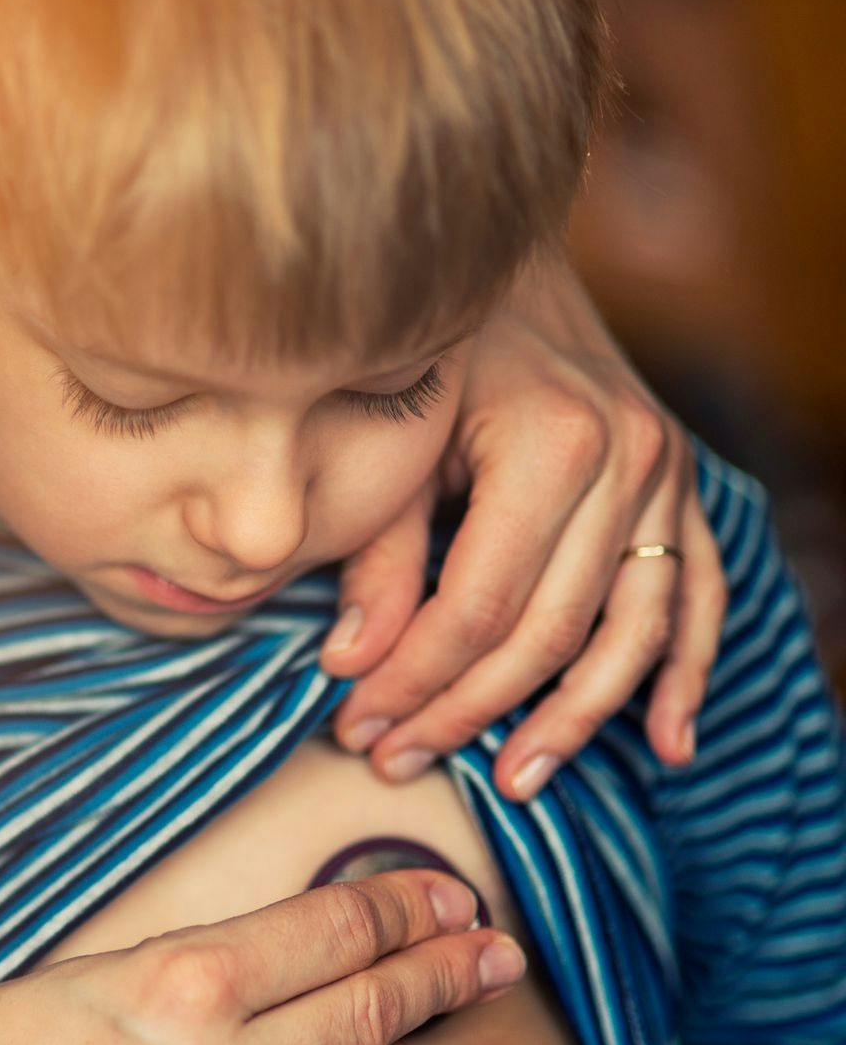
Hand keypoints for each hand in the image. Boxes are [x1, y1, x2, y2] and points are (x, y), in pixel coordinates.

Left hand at [323, 255, 725, 800]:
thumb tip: (348, 666)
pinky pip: (696, 595)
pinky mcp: (681, 486)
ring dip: (576, 721)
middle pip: (551, 632)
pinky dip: (682, 672)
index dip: (416, 681)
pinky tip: (666, 743)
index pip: (480, 607)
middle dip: (470, 711)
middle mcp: (628, 458)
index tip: (358, 725)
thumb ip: (376, 556)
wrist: (507, 263)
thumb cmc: (431, 348)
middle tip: (400, 761)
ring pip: (632, 631)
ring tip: (515, 781)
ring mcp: (668, 474)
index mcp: (550, 441)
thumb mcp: (390, 439)